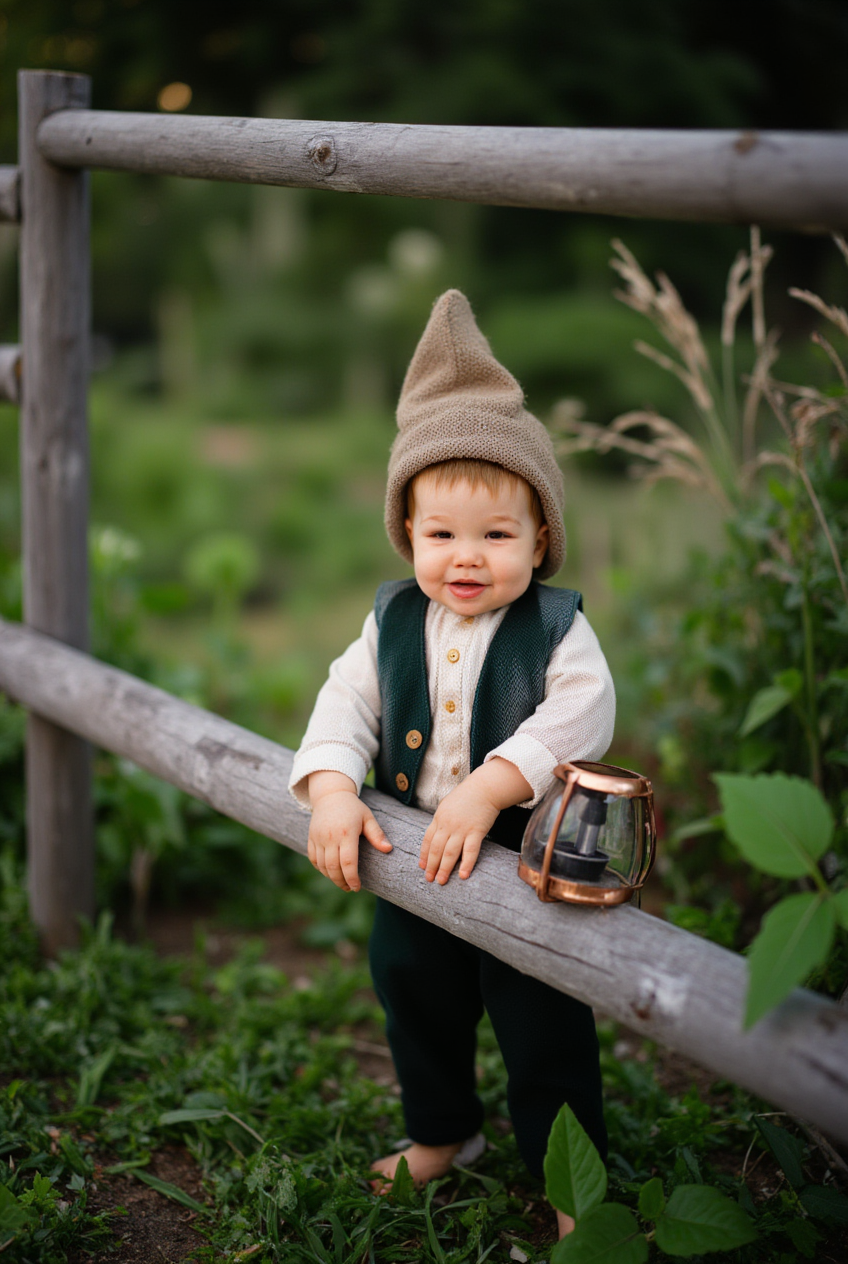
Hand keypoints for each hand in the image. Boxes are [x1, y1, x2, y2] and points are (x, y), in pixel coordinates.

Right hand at [307, 772, 391, 891]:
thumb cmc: (353, 808)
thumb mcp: (368, 817)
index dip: (352, 878)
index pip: (348, 862)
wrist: (330, 794)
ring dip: (331, 878)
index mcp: (347, 832)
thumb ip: (377, 834)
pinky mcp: (311, 838)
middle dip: (342, 882)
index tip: (357, 887)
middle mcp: (330, 836)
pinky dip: (321, 869)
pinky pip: (313, 859)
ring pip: (322, 866)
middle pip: (333, 867)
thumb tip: (388, 849)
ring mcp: (318, 837)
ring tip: (342, 883)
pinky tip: (330, 873)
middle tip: (350, 888)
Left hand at [419, 758, 532, 885]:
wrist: (484, 788)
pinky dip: (467, 864)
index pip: (427, 840)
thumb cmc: (466, 796)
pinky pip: (470, 851)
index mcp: (439, 818)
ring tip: (441, 881)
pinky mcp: (476, 831)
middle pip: (436, 849)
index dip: (424, 855)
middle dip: (431, 866)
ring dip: (445, 868)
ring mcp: (461, 828)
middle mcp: (447, 825)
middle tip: (429, 879)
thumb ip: (441, 820)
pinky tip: (463, 875)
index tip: (422, 867)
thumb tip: (437, 835)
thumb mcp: (447, 806)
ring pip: (450, 853)